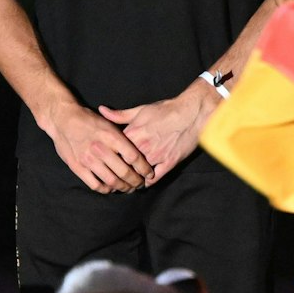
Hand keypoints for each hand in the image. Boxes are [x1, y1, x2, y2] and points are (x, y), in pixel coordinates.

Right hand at [40, 100, 153, 192]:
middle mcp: (101, 149)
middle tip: (140, 184)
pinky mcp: (77, 167)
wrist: (63, 118)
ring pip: (112, 182)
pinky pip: (95, 185)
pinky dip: (106, 189)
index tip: (149, 174)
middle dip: (136, 182)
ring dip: (123, 188)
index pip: (134, 157)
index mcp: (111, 136)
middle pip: (125, 172)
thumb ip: (122, 138)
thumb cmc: (88, 120)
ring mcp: (88, 159)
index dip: (144, 169)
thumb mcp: (108, 122)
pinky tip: (110, 188)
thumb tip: (138, 152)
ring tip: (128, 188)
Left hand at [97, 80, 216, 183]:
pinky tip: (144, 182)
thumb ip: (120, 115)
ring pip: (139, 174)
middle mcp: (143, 146)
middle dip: (119, 171)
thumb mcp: (140, 110)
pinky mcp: (169, 162)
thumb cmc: (166, 110)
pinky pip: (155, 178)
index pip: (114, 151)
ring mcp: (156, 156)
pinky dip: (148, 182)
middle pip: (124, 165)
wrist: (191, 113)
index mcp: (133, 133)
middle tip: (115, 177)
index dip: (109, 158)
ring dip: (133, 178)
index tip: (106, 162)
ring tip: (129, 182)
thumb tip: (102, 110)